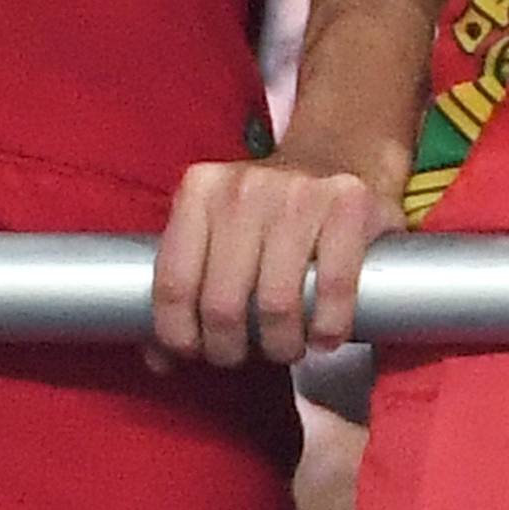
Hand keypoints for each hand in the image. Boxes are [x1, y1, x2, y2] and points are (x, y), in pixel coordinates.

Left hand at [154, 152, 391, 363]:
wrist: (337, 150)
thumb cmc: (269, 208)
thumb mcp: (216, 224)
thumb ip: (184, 279)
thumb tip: (158, 360)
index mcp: (200, 190)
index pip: (173, 282)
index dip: (180, 336)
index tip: (195, 353)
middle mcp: (245, 187)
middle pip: (222, 303)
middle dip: (230, 350)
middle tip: (242, 356)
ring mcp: (300, 192)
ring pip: (276, 303)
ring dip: (280, 346)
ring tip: (284, 349)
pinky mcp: (350, 203)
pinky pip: (333, 288)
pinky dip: (327, 327)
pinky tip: (324, 338)